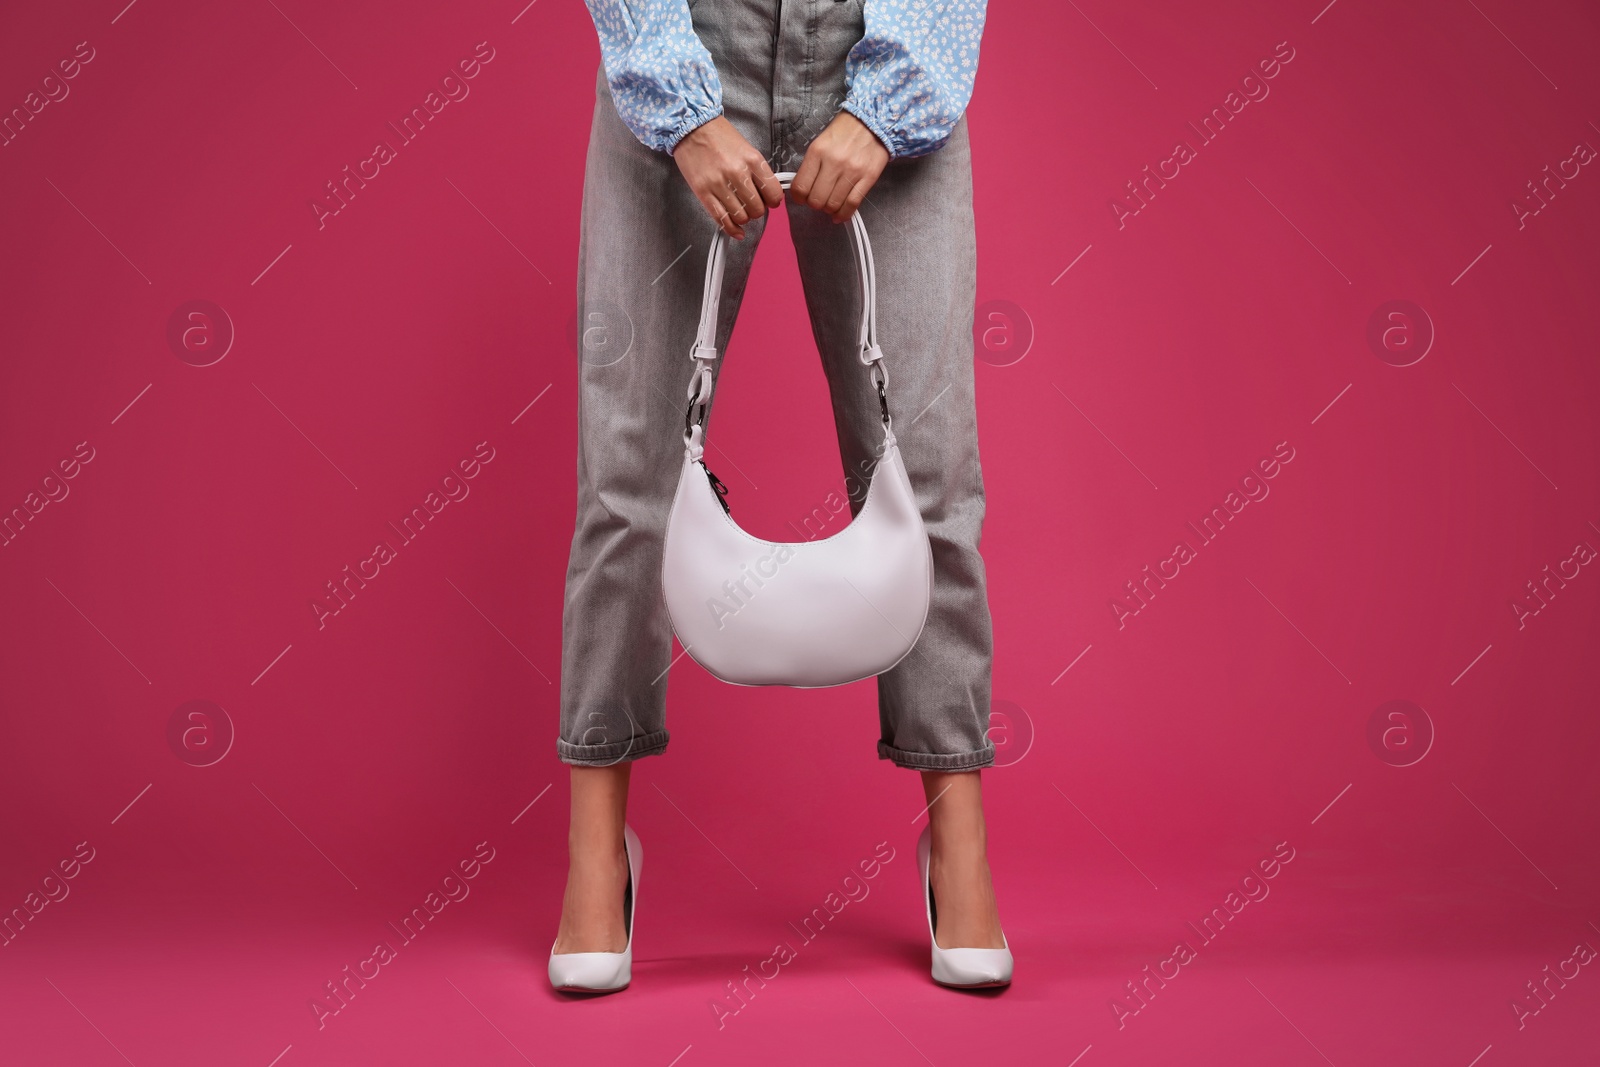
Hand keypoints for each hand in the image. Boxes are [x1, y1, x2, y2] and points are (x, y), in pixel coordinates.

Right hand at [673, 116, 782, 239]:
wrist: (691, 126)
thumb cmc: (719, 136)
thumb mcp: (746, 148)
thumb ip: (758, 171)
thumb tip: (768, 193)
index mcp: (753, 160)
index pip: (773, 192)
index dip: (774, 201)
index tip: (770, 202)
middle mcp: (737, 173)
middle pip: (757, 208)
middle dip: (757, 211)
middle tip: (753, 205)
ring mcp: (719, 184)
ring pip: (741, 216)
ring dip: (744, 218)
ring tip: (741, 211)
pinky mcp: (703, 192)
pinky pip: (721, 218)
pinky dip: (731, 229)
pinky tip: (737, 231)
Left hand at [790, 111, 889, 222]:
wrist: (874, 121)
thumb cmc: (844, 131)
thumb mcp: (820, 142)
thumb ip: (812, 165)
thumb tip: (804, 189)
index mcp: (817, 152)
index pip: (801, 187)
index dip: (799, 198)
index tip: (802, 198)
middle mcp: (833, 163)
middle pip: (816, 200)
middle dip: (814, 204)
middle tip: (818, 199)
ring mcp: (852, 172)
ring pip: (833, 205)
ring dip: (829, 209)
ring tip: (830, 203)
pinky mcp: (867, 178)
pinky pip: (852, 204)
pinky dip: (844, 215)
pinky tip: (839, 215)